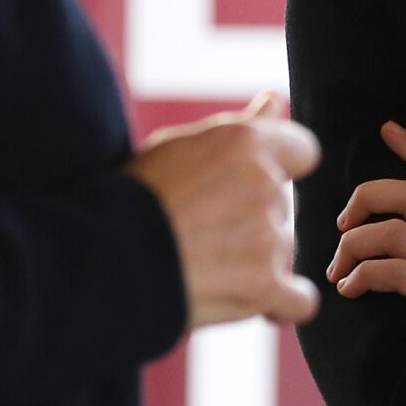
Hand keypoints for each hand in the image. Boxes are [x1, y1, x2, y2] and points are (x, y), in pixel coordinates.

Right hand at [129, 93, 321, 329]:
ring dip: (254, 259)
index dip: (279, 168)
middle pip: (282, 206)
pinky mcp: (262, 285)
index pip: (303, 151)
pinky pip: (299, 300)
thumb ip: (238, 127)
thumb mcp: (179, 146)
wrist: (102, 257)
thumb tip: (274, 102)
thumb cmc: (135, 197)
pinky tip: (254, 298)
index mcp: (247, 142)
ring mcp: (267, 237)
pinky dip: (281, 303)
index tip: (246, 185)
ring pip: (280, 249)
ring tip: (201, 262)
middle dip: (252, 218)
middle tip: (202, 229)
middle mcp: (265, 185)